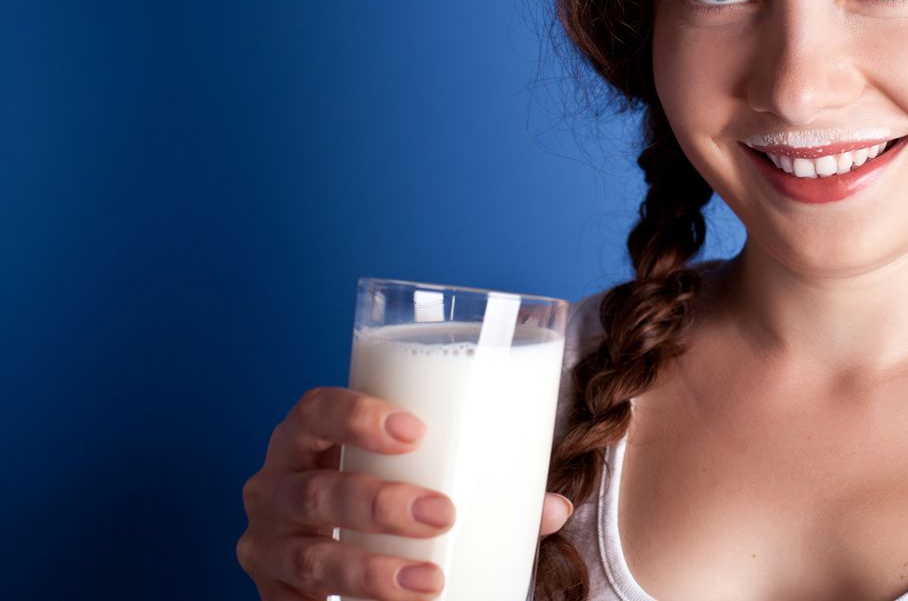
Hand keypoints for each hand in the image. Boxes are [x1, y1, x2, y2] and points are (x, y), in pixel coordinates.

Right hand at [237, 386, 574, 599]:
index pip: (315, 410)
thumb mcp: (413, 474)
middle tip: (442, 512)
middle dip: (380, 502)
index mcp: (306, 438)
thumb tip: (554, 508)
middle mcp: (273, 484)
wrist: (323, 541)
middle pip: (316, 488)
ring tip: (430, 580)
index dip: (356, 415)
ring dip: (371, 570)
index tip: (414, 430)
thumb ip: (480, 484)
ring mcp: (269, 542)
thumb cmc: (378, 489)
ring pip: (311, 555)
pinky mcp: (273, 591)